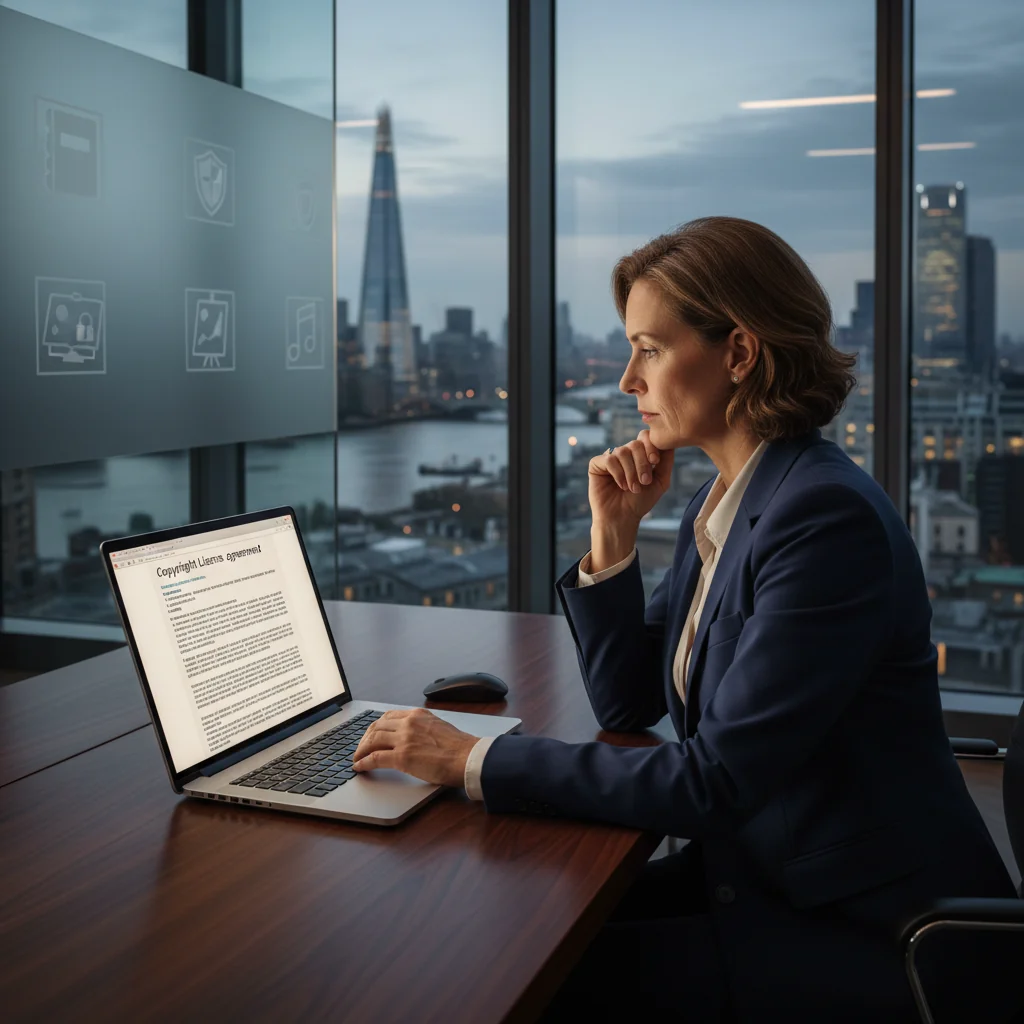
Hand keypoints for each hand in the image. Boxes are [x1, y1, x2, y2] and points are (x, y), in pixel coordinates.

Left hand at [351, 708, 478, 787]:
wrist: (467, 757)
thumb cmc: (459, 747)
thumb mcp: (438, 727)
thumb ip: (423, 728)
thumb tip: (414, 739)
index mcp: (418, 715)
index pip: (388, 716)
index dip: (375, 727)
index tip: (371, 735)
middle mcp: (409, 723)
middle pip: (376, 726)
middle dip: (365, 738)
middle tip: (361, 748)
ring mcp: (404, 738)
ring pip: (372, 740)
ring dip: (361, 750)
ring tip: (357, 758)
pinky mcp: (402, 756)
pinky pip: (375, 758)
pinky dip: (364, 762)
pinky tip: (359, 767)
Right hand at [588, 429, 674, 528]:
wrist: (622, 518)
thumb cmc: (641, 501)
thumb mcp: (660, 481)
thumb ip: (666, 460)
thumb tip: (670, 441)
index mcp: (639, 454)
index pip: (645, 437)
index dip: (651, 445)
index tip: (655, 461)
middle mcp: (625, 453)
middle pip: (635, 444)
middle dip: (642, 463)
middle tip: (645, 481)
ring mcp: (610, 458)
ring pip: (622, 452)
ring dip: (631, 472)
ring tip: (633, 488)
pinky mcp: (596, 464)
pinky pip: (609, 459)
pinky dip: (618, 473)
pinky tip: (621, 486)